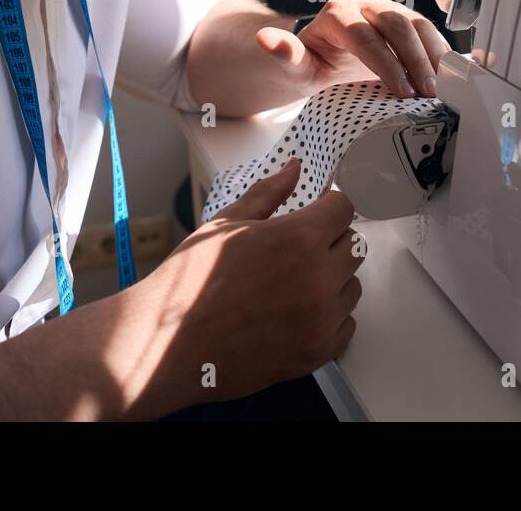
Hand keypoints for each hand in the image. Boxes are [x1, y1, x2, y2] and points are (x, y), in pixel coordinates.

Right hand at [112, 159, 362, 416]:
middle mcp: (318, 279)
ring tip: (290, 284)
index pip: (344, 209)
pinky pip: (346, 324)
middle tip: (296, 250)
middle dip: (331, 241)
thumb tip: (294, 168)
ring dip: (332, 279)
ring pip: (352, 286)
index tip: (316, 212)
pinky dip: (329, 317)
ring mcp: (321, 319)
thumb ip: (269, 193)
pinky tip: (295, 313)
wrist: (166, 346)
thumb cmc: (189, 282)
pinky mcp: (317, 352)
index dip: (329, 207)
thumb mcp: (226, 224)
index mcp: (298, 239)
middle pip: (354, 245)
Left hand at [254, 0, 451, 97]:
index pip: (365, 36)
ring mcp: (387, 8)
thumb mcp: (295, 66)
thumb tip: (265, 39)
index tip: (402, 91)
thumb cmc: (312, 63)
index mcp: (337, 13)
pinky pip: (428, 30)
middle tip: (427, 92)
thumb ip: (285, 54)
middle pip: (396, 24)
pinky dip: (441, 52)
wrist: (325, 54)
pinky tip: (449, 76)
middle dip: (415, 60)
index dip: (386, 63)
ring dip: (434, 55)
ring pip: (418, 23)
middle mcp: (364, 4)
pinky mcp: (405, 19)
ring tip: (443, 87)